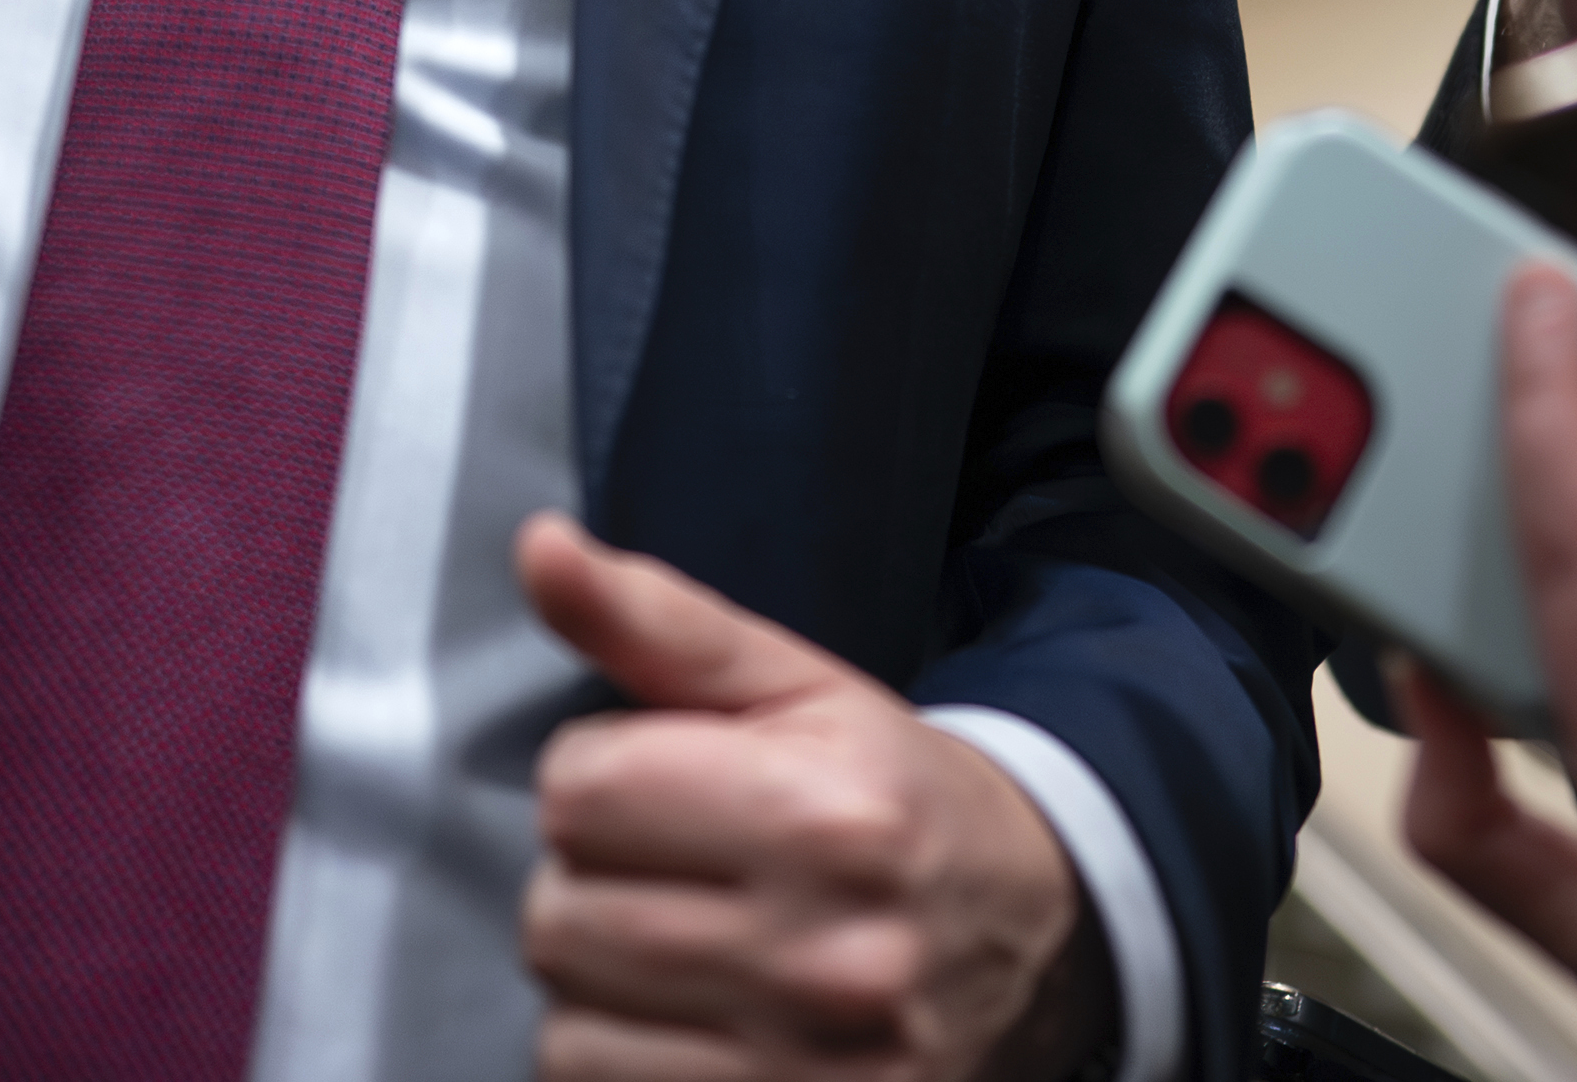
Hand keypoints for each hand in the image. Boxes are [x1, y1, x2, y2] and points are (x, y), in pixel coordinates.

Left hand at [517, 513, 1113, 1081]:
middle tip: (676, 875)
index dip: (601, 780)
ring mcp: (807, 1064)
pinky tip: (692, 1022)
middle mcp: (822, 949)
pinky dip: (621, 1062)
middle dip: (592, 884)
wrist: (1036, 934)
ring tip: (685, 951)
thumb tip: (540, 547)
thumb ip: (658, 621)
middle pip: (558, 915)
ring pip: (566, 1026)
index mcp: (821, 813)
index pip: (578, 791)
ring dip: (600, 987)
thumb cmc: (894, 797)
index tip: (664, 789)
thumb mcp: (796, 688)